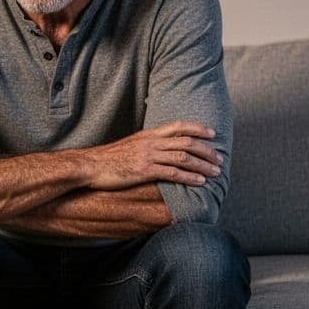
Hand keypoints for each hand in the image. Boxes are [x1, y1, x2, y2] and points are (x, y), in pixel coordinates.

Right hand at [82, 120, 222, 190]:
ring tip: (215, 172)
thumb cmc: (108, 159)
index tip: (212, 133)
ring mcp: (148, 156)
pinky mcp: (145, 171)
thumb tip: (162, 151)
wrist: (89, 166)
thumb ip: (148, 146)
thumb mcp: (130, 146)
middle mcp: (151, 142)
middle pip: (186, 142)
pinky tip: (200, 182)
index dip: (198, 128)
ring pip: (184, 157)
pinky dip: (189, 177)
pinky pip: (173, 173)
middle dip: (206, 150)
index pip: (179, 125)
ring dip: (203, 165)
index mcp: (149, 134)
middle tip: (219, 159)